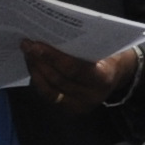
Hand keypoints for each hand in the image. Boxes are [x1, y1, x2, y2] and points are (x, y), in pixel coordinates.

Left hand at [21, 40, 137, 113]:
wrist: (118, 74)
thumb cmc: (110, 54)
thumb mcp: (104, 47)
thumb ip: (84, 45)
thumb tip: (52, 34)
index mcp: (103, 79)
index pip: (73, 69)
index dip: (52, 57)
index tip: (35, 44)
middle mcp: (91, 97)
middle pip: (58, 80)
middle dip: (39, 62)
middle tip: (26, 45)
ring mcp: (79, 106)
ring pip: (49, 90)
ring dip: (35, 71)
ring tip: (27, 54)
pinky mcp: (70, 110)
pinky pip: (49, 96)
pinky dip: (39, 81)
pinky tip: (34, 67)